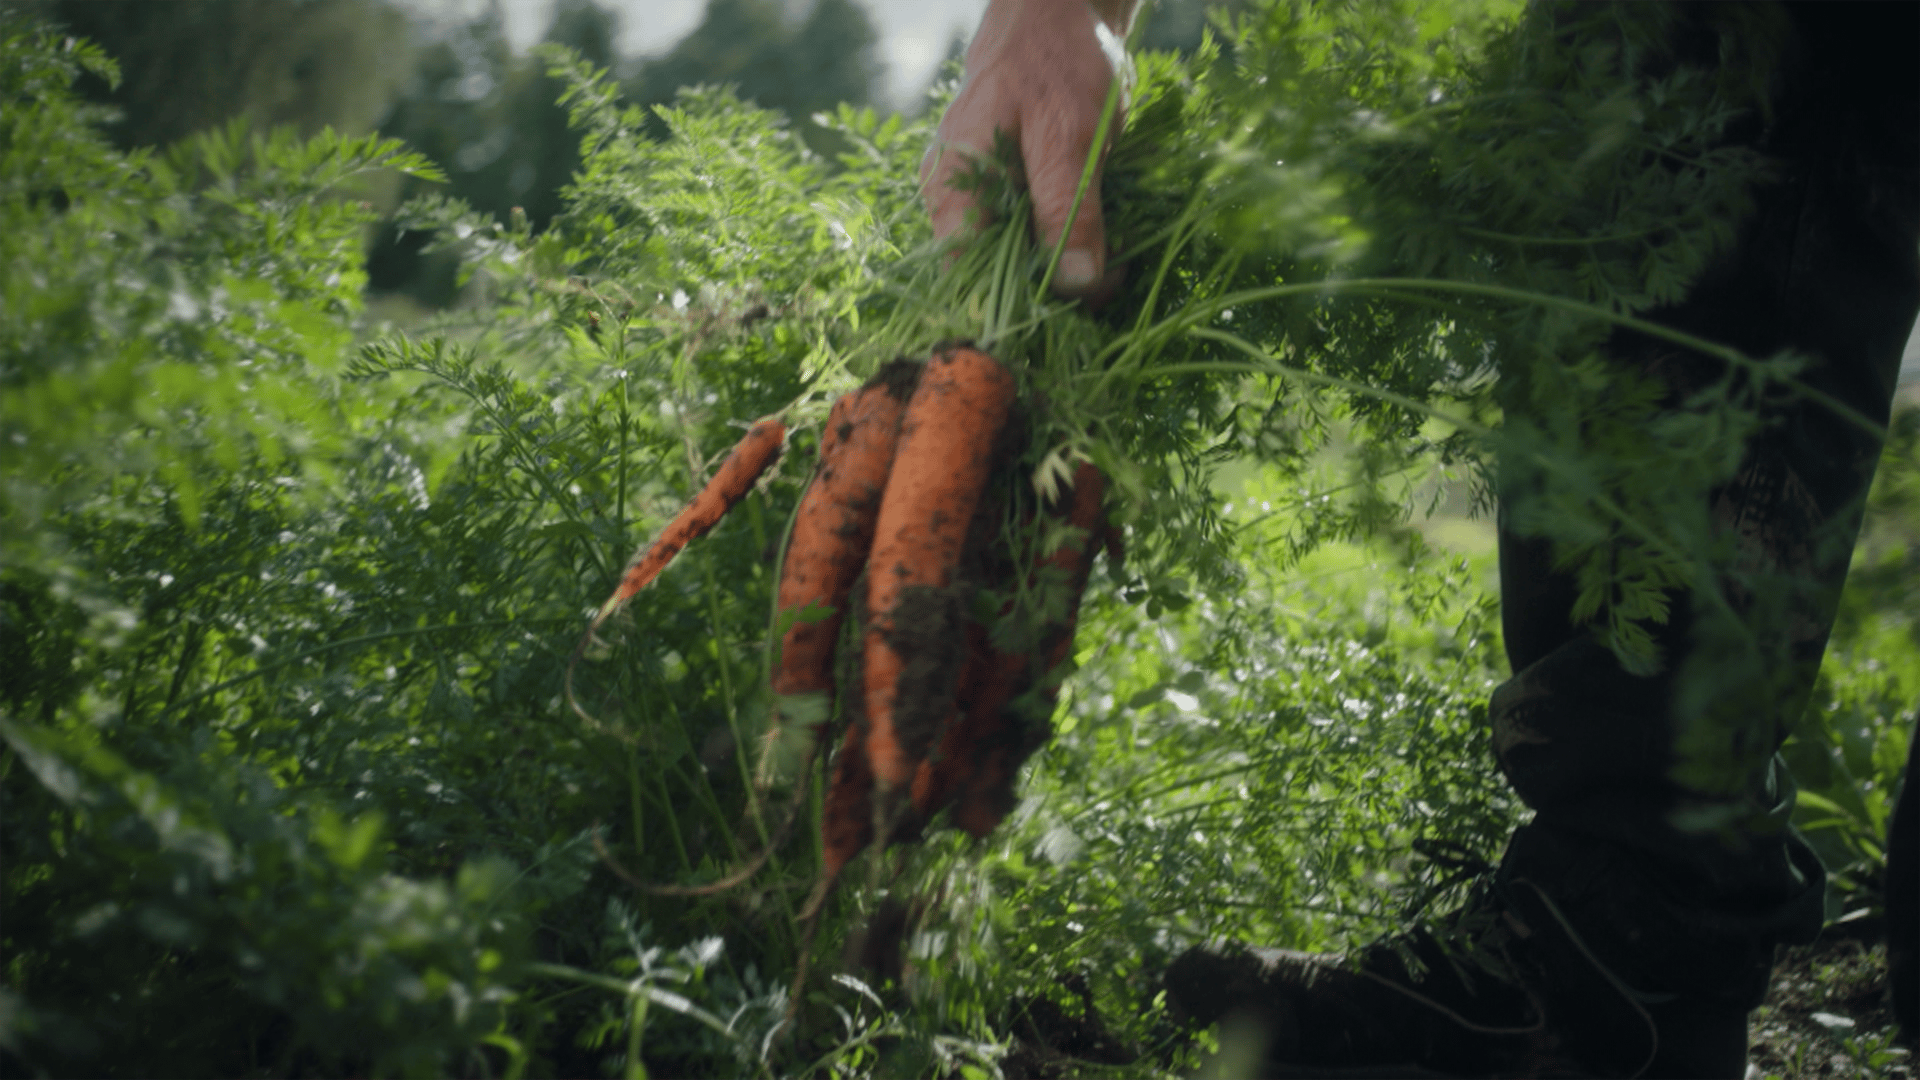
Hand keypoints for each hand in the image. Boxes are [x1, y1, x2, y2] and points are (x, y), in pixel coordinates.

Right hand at [921, 0, 1134, 298]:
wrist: (1061, 12)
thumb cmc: (1053, 59)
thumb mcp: (1068, 134)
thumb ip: (1067, 210)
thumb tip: (1076, 285)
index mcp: (949, 191)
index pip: (969, 280)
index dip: (1020, 305)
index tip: (1078, 309)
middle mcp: (953, 203)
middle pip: (994, 278)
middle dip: (1053, 291)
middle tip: (1112, 284)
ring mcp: (980, 199)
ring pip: (1018, 262)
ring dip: (1066, 273)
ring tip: (1115, 268)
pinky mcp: (1011, 194)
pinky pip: (1034, 238)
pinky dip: (1070, 247)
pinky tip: (1105, 247)